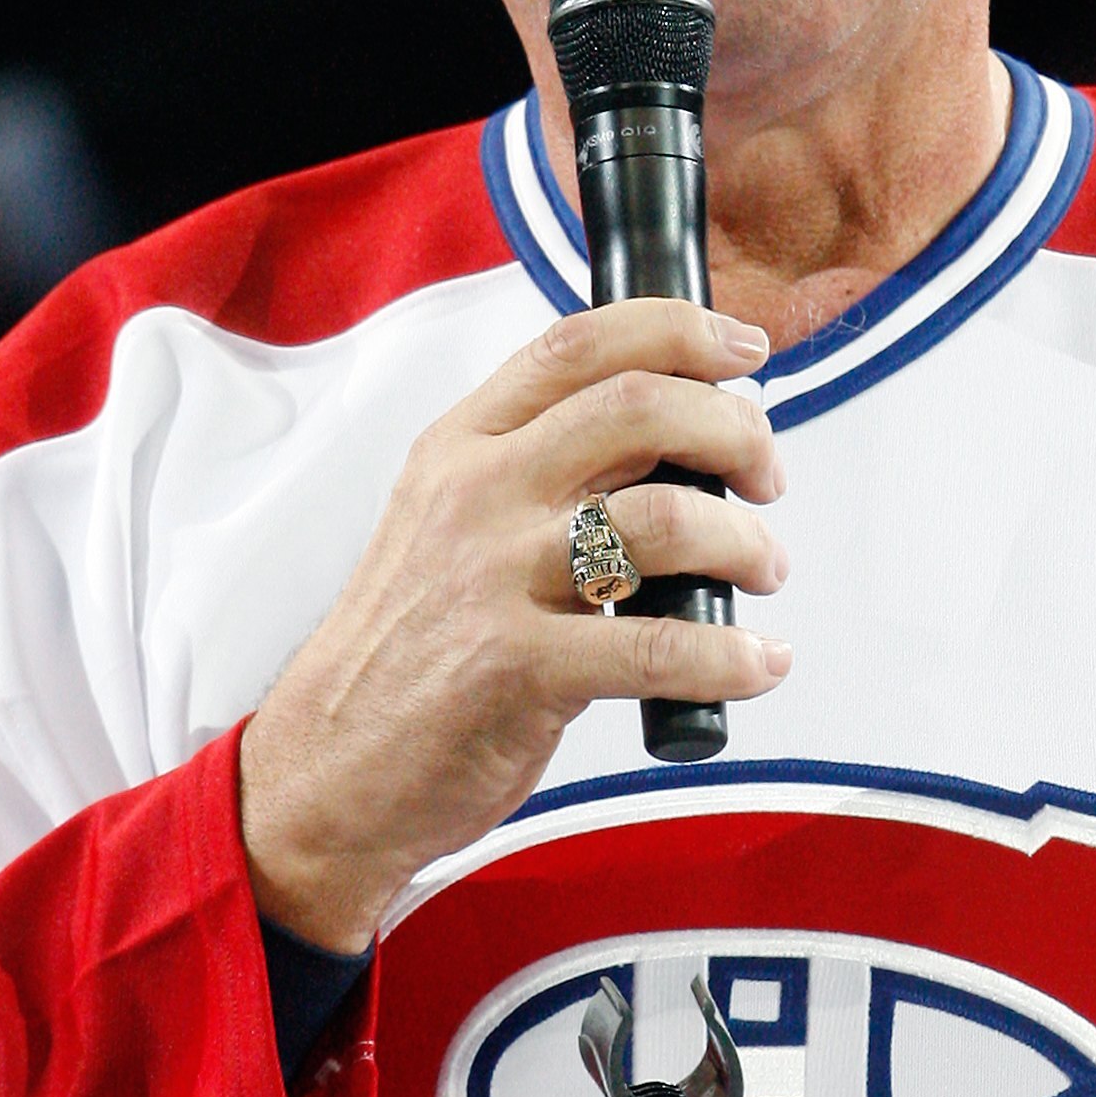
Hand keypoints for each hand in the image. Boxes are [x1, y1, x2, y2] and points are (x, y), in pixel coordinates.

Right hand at [241, 298, 790, 949]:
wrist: (329, 765)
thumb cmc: (410, 650)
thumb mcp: (455, 527)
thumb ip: (546, 475)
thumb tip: (675, 441)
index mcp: (462, 446)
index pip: (579, 344)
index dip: (680, 332)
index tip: (742, 352)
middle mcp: (477, 494)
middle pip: (638, 407)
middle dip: (734, 432)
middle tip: (766, 477)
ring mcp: (493, 578)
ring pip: (662, 519)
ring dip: (743, 543)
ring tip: (762, 571)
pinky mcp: (516, 667)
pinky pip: (657, 647)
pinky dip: (730, 655)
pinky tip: (755, 663)